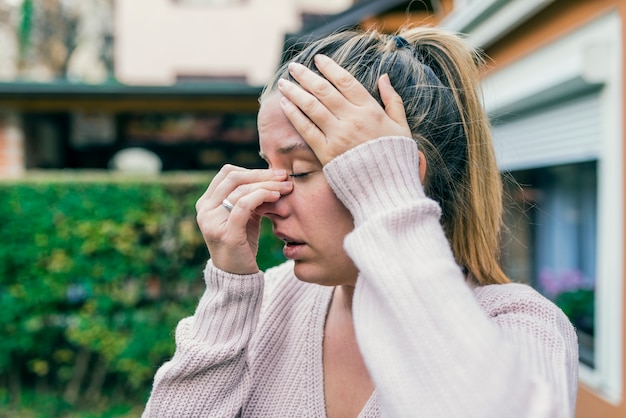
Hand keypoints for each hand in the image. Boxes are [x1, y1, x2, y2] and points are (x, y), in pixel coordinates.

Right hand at [195, 165, 291, 274]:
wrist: (237, 277)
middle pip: (234, 178)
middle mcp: (204, 210)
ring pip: (241, 190)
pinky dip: (262, 196)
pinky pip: (244, 205)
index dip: (252, 170)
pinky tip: (276, 197)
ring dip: (267, 186)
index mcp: (206, 203)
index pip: (227, 173)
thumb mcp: (245, 216)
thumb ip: (251, 197)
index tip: (274, 174)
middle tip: (284, 177)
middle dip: (262, 175)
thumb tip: (273, 175)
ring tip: (285, 188)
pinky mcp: (226, 234)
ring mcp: (212, 222)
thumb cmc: (242, 244)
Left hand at [277, 54, 411, 164]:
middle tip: (294, 66)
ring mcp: (337, 136)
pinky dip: (294, 115)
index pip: (346, 81)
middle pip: (324, 90)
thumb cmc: (395, 158)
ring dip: (295, 92)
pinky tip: (285, 105)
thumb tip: (384, 77)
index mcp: (370, 110)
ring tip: (284, 83)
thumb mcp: (402, 127)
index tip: (318, 59)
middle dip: (306, 76)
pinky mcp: (326, 152)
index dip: (330, 68)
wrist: (386, 189)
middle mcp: (352, 119)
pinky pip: (306, 129)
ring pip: (311, 107)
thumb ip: (393, 100)